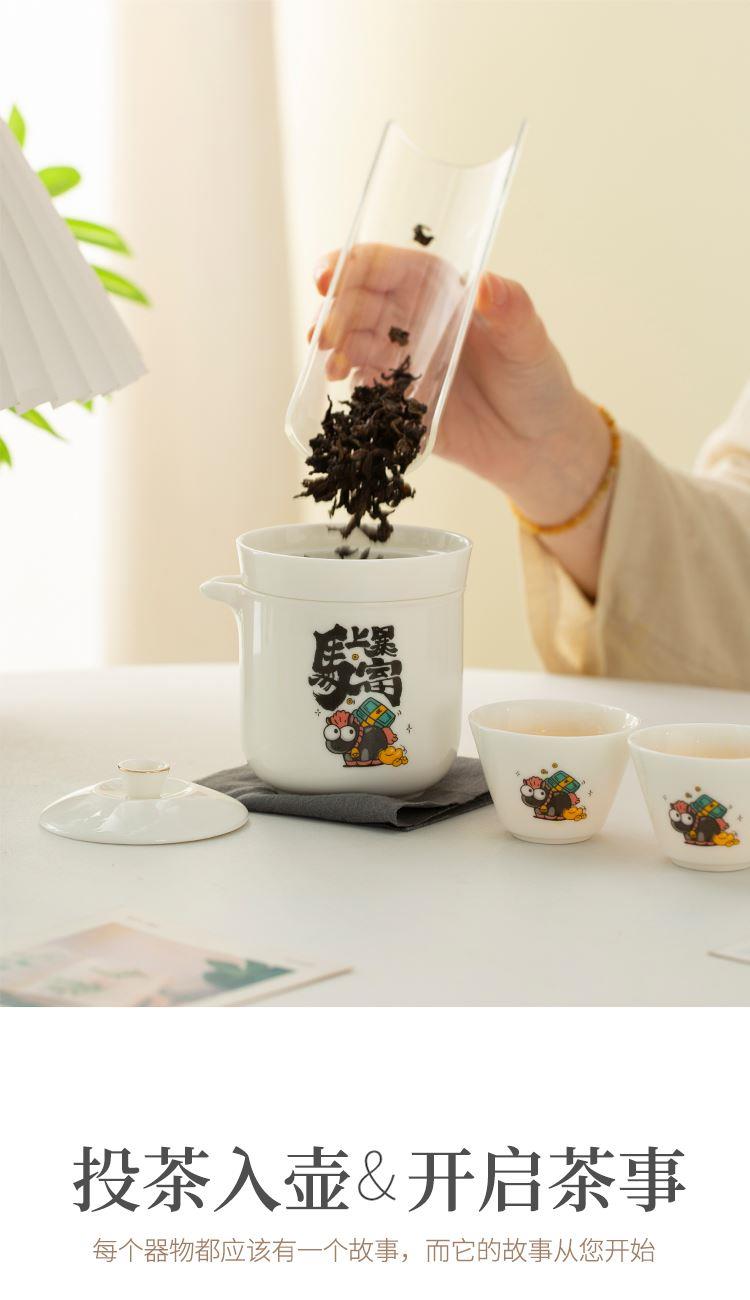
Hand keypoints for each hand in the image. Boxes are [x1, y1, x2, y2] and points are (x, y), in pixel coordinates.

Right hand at [312, 244, 613, 594]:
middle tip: (322, 332)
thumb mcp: (530, 342)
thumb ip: (511, 311)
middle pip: (361, 304)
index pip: (389, 267)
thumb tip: (487, 284)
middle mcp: (414, 321)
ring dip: (335, 349)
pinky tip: (339, 385)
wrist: (538, 445)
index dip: (354, 266)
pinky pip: (364, 390)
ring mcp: (401, 363)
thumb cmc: (538, 381)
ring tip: (330, 362)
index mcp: (441, 292)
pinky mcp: (396, 403)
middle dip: (336, 312)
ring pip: (354, 345)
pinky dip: (348, 386)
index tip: (329, 275)